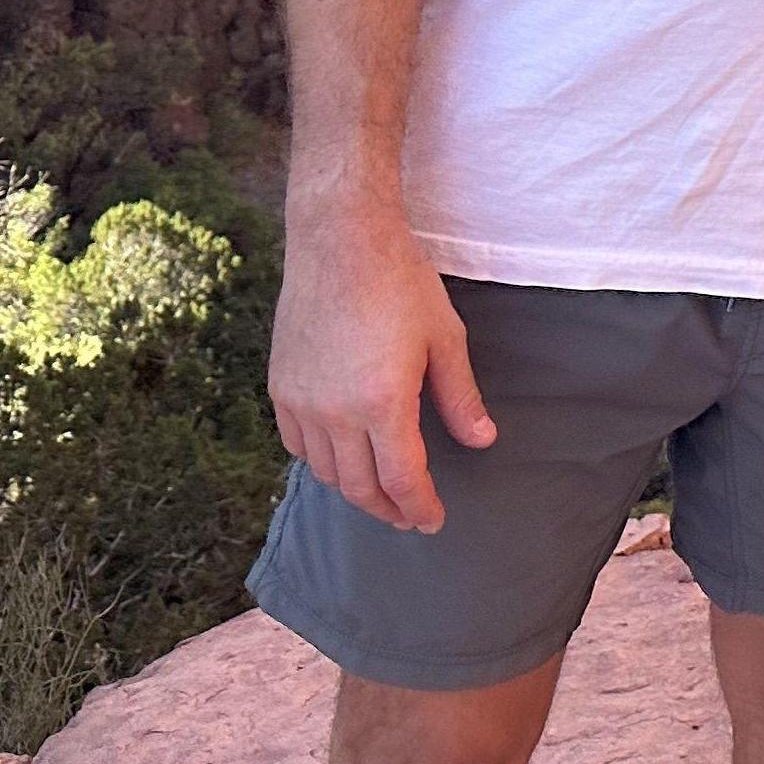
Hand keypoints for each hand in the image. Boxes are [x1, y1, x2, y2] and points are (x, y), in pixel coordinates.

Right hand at [269, 198, 495, 529]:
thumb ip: (460, 397)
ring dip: (355, 489)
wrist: (341, 242)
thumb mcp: (445, 337)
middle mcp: (336, 413)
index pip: (402, 479)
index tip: (433, 521)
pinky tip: (341, 456)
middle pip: (361, 487)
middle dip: (388, 509)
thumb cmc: (402, 283)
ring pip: (326, 473)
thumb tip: (482, 440)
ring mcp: (302, 403)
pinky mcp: (280, 388)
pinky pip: (298, 445)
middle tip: (408, 516)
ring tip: (380, 491)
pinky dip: (322, 461)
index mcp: (383, 402)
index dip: (419, 507)